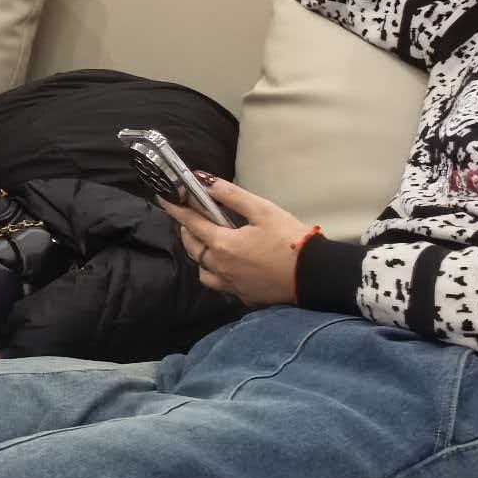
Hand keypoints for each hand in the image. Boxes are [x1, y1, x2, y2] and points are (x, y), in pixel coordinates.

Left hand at [174, 175, 312, 308]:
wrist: (314, 276)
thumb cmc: (291, 240)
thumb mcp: (262, 210)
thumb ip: (231, 195)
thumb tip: (205, 181)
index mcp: (223, 245)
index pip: (190, 223)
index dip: (176, 207)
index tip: (164, 197)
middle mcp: (220, 267)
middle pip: (192, 247)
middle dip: (187, 230)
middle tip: (191, 216)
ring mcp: (231, 285)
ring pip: (202, 269)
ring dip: (200, 254)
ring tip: (209, 241)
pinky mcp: (243, 296)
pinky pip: (219, 284)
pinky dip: (216, 272)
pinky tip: (227, 264)